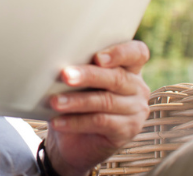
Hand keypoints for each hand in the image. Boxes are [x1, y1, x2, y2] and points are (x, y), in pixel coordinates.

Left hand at [46, 40, 150, 175]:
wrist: (74, 139)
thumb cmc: (76, 99)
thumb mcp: (78, 81)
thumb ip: (78, 67)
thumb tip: (58, 59)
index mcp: (130, 68)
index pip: (137, 53)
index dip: (120, 53)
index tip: (98, 57)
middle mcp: (137, 87)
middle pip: (116, 78)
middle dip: (88, 75)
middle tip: (65, 75)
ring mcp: (135, 111)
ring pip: (106, 101)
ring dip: (77, 101)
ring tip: (55, 101)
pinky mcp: (128, 131)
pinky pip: (100, 123)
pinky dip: (76, 122)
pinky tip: (58, 121)